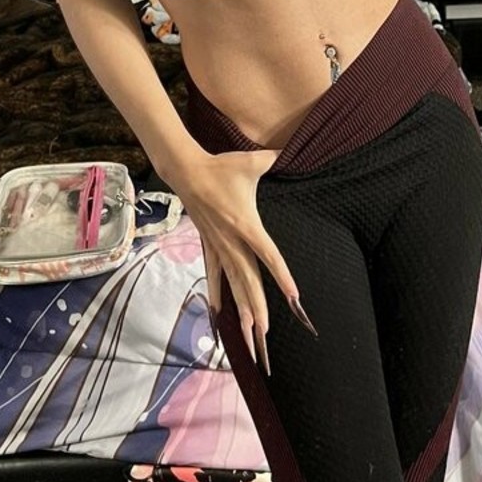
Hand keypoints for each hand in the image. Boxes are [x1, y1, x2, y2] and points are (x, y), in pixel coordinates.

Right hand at [170, 148, 314, 374]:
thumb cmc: (221, 167)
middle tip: (267, 333)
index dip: (281, 276)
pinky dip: (217, 294)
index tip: (294, 297)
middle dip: (258, 307)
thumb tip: (291, 148)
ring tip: (248, 333)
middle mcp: (232, 241)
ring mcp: (219, 246)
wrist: (187, 171)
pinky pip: (215, 274)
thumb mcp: (253, 162)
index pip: (268, 256)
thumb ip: (275, 157)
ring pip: (232, 283)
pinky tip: (218, 313)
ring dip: (240, 308)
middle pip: (248, 280)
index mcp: (246, 225)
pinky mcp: (209, 245)